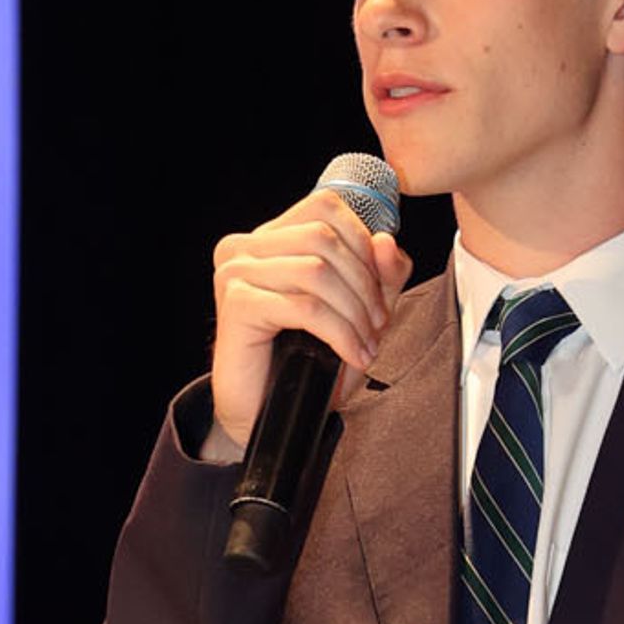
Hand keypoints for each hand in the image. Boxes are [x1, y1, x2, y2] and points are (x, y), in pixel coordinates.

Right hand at [206, 188, 411, 459]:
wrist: (265, 415)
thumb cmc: (306, 362)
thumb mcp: (357, 312)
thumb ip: (379, 274)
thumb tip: (387, 242)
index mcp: (269, 238)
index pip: (324, 207)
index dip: (363, 243)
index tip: (381, 290)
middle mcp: (245, 247)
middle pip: (324, 237)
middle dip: (365, 284)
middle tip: (379, 325)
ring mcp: (235, 272)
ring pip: (317, 271)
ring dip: (355, 312)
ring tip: (366, 344)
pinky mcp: (236, 303)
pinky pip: (304, 307)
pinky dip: (339, 333)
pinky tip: (351, 355)